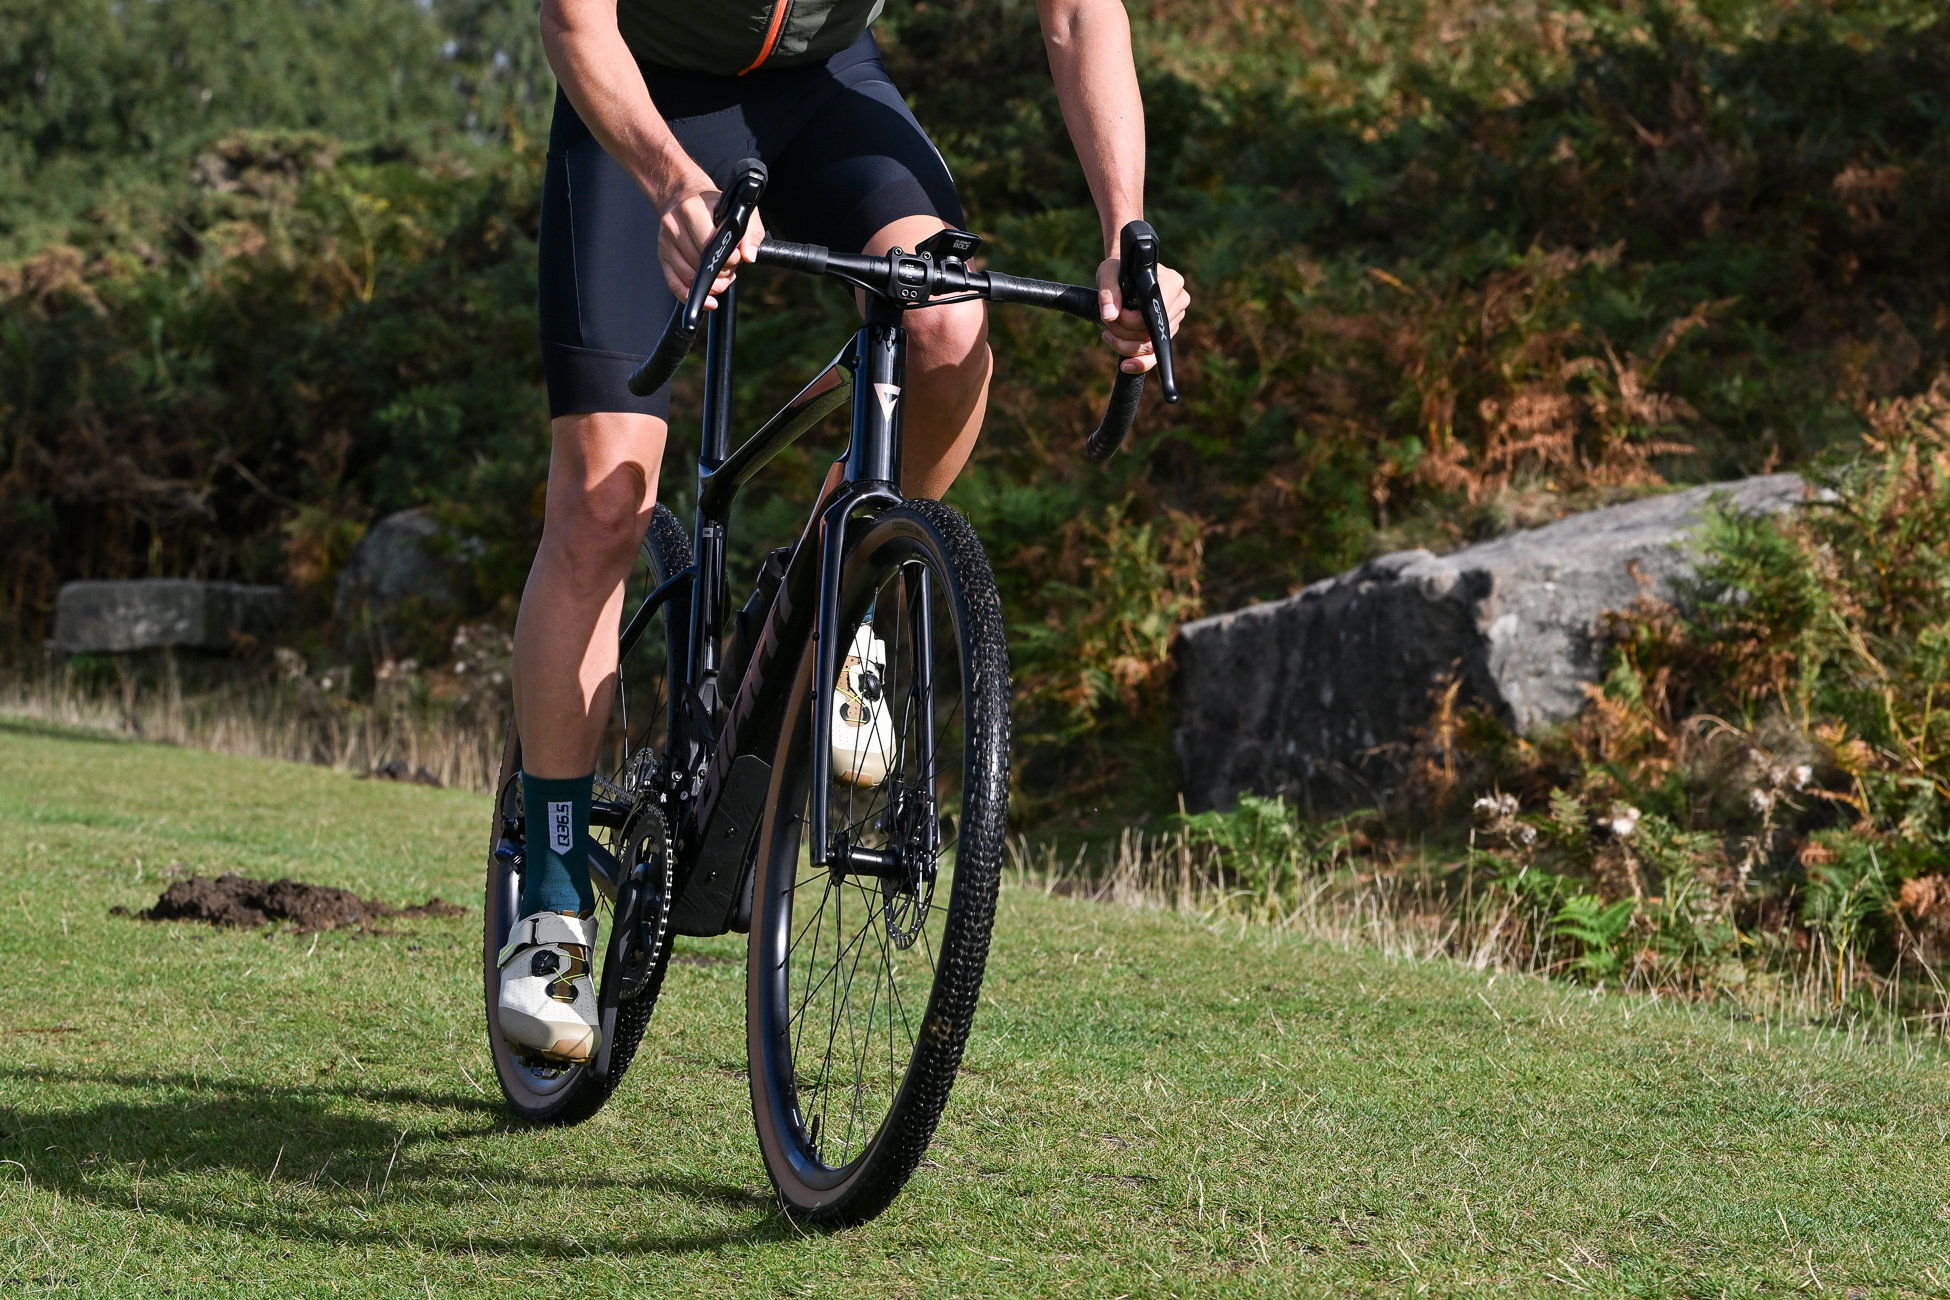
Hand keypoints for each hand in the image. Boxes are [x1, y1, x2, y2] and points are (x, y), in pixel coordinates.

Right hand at [658, 185, 766, 309]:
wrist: (683, 195)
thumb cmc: (713, 205)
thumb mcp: (738, 210)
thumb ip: (750, 231)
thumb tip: (748, 256)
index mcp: (691, 210)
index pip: (710, 244)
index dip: (728, 258)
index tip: (737, 259)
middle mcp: (673, 225)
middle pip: (699, 264)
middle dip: (721, 273)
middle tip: (731, 269)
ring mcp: (665, 242)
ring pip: (688, 277)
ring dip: (710, 285)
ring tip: (721, 277)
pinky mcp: (662, 255)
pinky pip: (674, 283)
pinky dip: (690, 295)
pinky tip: (707, 300)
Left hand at [1095, 257, 1188, 373]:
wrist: (1125, 274)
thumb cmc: (1119, 270)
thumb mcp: (1108, 273)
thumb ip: (1107, 292)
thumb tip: (1109, 316)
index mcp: (1172, 283)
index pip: (1154, 314)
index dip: (1131, 321)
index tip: (1112, 317)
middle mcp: (1179, 301)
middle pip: (1152, 333)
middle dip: (1123, 334)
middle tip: (1107, 322)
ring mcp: (1176, 318)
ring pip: (1151, 347)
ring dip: (1124, 345)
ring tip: (1109, 333)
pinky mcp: (1168, 332)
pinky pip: (1155, 355)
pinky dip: (1138, 361)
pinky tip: (1126, 365)